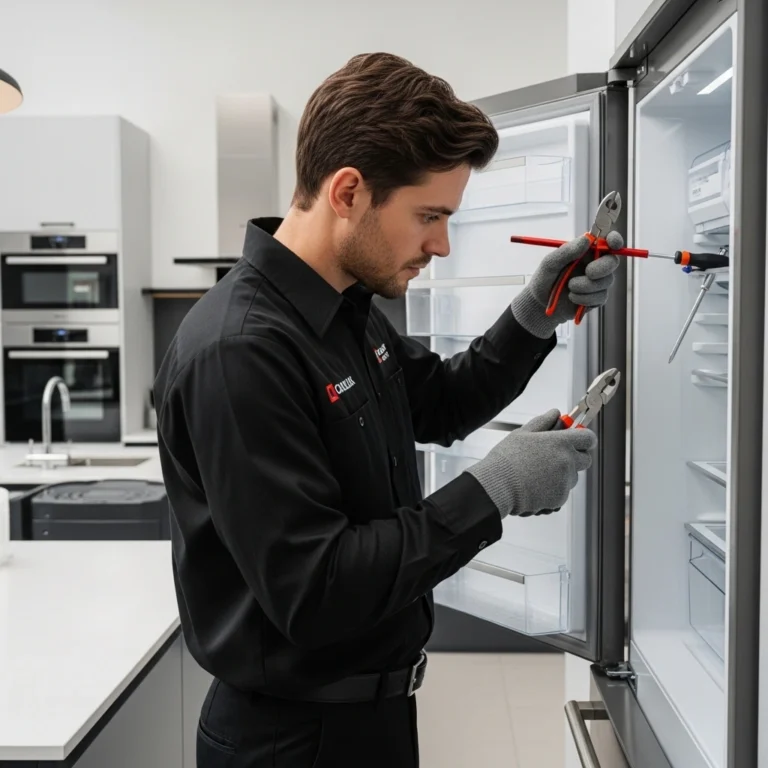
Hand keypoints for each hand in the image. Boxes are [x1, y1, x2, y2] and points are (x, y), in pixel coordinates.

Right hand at [464, 409, 596, 517]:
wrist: (498, 486)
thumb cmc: (507, 458)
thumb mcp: (523, 433)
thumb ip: (543, 421)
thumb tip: (556, 413)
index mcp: (561, 442)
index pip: (588, 438)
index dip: (584, 438)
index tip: (577, 439)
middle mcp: (568, 461)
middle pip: (585, 459)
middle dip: (576, 457)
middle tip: (556, 456)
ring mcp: (565, 481)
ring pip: (573, 476)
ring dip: (563, 474)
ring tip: (539, 473)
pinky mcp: (560, 498)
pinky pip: (562, 491)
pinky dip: (553, 489)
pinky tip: (535, 485)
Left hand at [511, 232, 623, 338]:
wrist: (540, 305)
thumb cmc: (544, 279)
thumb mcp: (550, 263)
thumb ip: (567, 251)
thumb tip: (587, 239)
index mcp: (585, 252)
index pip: (606, 242)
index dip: (614, 240)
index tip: (612, 242)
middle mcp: (594, 265)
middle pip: (612, 262)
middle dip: (602, 267)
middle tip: (589, 272)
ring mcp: (597, 282)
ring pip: (606, 281)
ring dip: (586, 286)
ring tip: (569, 288)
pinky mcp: (597, 298)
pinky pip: (601, 297)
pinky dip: (585, 298)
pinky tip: (573, 298)